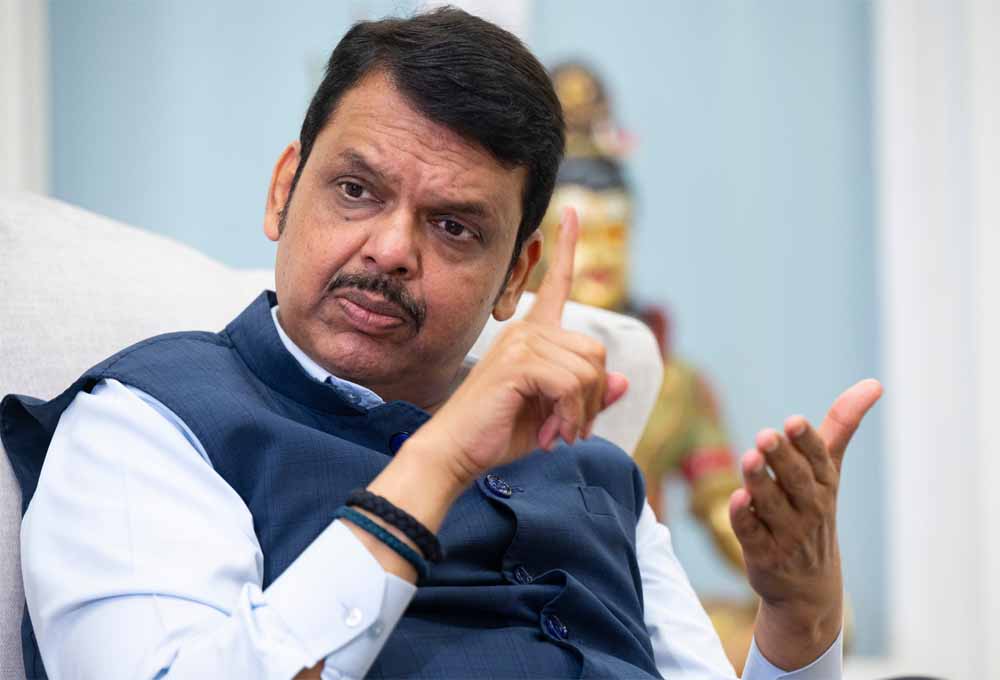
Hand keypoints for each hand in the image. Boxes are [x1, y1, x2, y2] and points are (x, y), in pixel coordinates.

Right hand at [414, 207, 628, 487]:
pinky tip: (549, 434)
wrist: (456, 452)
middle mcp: (526, 330)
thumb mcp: (554, 415)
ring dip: (581, 413)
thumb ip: (586, 397)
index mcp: (532, 335)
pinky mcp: (518, 361)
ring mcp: (521, 342)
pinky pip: (572, 385)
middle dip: (592, 398)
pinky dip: (570, 416)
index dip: (568, 247)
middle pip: (595, 353)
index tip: (572, 212)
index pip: (556, 284)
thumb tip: (622, 381)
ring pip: (588, 371)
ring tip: (554, 433)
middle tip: (567, 430)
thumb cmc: (498, 432)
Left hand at [728, 379, 882, 668]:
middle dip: (781, 458)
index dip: (806, 442)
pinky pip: (752, 534)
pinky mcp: (763, 554)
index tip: (794, 422)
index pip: (818, 459)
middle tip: (766, 435)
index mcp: (825, 483)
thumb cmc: (814, 512)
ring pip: (771, 505)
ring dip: (759, 483)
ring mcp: (787, 534)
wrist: (808, 587)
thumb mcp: (829, 471)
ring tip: (748, 458)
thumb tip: (874, 383)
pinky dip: (745, 518)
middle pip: (795, 480)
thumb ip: (842, 426)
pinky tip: (736, 500)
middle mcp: (810, 508)